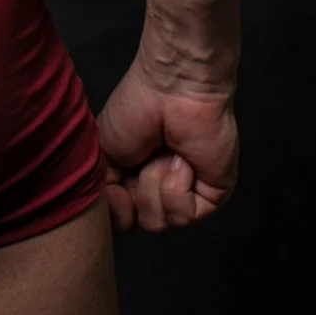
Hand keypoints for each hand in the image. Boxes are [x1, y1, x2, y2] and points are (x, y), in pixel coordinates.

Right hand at [96, 55, 238, 232]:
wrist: (171, 91)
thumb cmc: (136, 109)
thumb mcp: (103, 152)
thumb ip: (107, 193)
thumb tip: (125, 223)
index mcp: (136, 176)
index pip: (125, 217)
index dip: (117, 206)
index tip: (115, 181)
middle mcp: (162, 187)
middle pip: (144, 223)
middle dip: (137, 192)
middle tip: (143, 158)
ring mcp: (189, 192)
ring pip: (163, 222)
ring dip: (156, 185)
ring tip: (164, 154)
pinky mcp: (212, 195)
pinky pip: (187, 215)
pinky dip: (177, 187)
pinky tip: (181, 161)